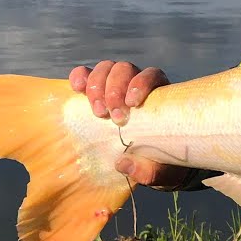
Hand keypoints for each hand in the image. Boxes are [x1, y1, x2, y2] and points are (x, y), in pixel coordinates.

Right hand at [68, 60, 192, 189]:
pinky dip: (80, 76)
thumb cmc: (161, 161)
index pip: (151, 75)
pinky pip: (86, 74)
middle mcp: (137, 84)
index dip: (141, 83)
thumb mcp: (163, 171)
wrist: (147, 162)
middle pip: (125, 69)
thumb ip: (150, 171)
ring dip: (98, 86)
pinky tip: (77, 89)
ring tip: (98, 112)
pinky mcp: (96, 92)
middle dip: (115, 89)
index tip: (132, 103)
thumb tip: (123, 164)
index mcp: (159, 95)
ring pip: (106, 68)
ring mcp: (116, 85)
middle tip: (112, 116)